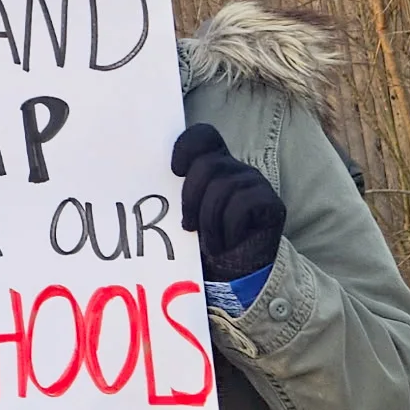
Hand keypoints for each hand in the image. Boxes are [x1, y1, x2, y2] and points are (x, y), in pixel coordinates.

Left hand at [171, 123, 285, 281]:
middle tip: (187, 225)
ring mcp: (255, 183)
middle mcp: (235, 168)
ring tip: (208, 241)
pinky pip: (242, 205)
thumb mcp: (184, 211)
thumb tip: (137, 181)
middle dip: (190, 198)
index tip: (174, 171)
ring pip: (222, 187)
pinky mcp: (272, 203)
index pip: (203, 135)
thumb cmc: (202, 239)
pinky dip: (228, 229)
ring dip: (208, 221)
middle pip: (207, 164)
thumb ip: (171, 191)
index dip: (187, 146)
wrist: (234, 274)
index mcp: (212, 163)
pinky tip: (227, 242)